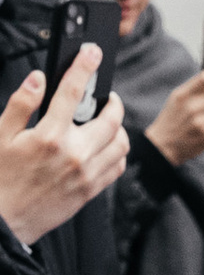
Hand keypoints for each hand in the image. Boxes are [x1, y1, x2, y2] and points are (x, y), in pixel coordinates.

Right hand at [0, 49, 127, 243]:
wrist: (5, 221)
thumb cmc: (1, 178)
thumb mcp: (1, 136)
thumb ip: (21, 104)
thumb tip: (37, 79)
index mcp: (49, 136)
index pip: (72, 93)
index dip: (84, 68)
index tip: (92, 53)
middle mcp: (73, 154)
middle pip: (110, 119)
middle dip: (113, 102)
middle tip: (106, 98)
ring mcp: (85, 174)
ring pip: (120, 143)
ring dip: (118, 128)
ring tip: (107, 122)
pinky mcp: (90, 191)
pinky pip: (117, 167)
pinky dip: (118, 153)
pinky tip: (106, 147)